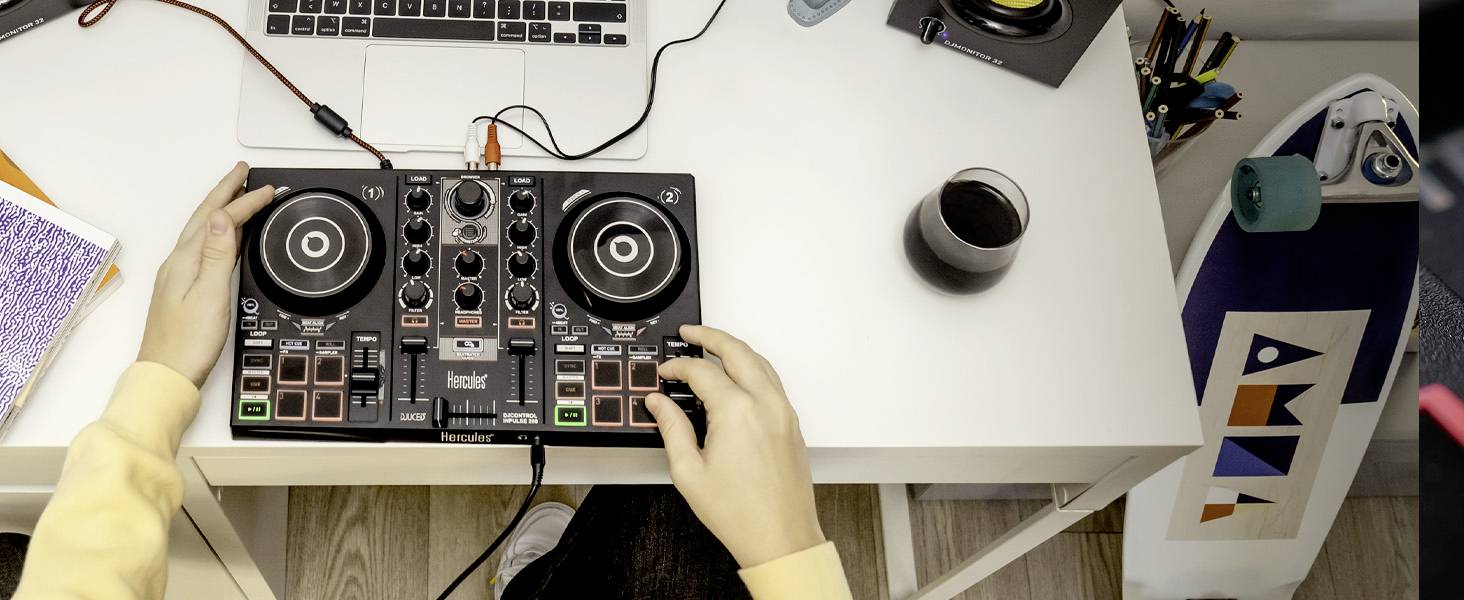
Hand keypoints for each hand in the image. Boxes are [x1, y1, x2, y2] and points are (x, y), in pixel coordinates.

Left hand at [137, 163, 274, 386]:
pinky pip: (204, 248)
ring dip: (222, 210)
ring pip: (204, 231)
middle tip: (243, 174)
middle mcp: (179, 263)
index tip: (267, 189)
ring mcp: (180, 276)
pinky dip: (220, 234)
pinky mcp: (184, 289)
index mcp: (186, 260)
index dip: (244, 201)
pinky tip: (227, 238)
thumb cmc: (188, 343)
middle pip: (205, 218)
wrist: (167, 376)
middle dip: (225, 192)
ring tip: (237, 196)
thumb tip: (224, 217)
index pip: (220, 220)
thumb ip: (218, 255)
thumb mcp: (209, 295)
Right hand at [646, 325, 824, 567]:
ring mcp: (783, 411)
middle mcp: (764, 403)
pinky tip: (738, 374)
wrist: (781, 537)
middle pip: (736, 351)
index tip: (664, 373)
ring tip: (712, 346)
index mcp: (736, 411)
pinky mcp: (792, 422)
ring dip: (734, 348)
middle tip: (689, 333)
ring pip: (759, 361)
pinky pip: (772, 380)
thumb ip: (672, 428)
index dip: (677, 366)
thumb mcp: (689, 471)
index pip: (701, 371)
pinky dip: (753, 367)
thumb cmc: (739, 513)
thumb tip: (659, 403)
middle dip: (710, 336)